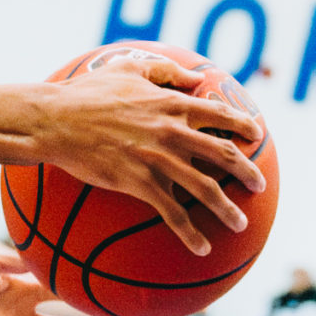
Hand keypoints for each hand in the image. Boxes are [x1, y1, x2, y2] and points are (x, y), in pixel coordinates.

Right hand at [34, 56, 267, 254]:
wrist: (56, 121)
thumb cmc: (86, 93)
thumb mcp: (127, 68)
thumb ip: (164, 71)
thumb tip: (195, 78)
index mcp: (171, 103)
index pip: (218, 113)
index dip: (242, 124)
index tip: (256, 135)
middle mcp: (172, 131)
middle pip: (222, 153)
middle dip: (246, 171)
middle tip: (259, 185)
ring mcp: (157, 158)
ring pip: (205, 188)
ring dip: (227, 209)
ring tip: (241, 223)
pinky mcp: (140, 183)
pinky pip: (173, 213)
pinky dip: (191, 233)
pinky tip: (202, 248)